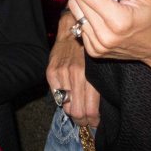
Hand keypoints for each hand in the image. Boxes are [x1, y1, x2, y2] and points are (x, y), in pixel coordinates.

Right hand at [46, 11, 100, 126]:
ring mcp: (61, 74)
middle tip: (87, 120)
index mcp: (90, 76)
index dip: (93, 121)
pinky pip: (56, 96)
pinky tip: (69, 97)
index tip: (95, 121)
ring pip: (65, 107)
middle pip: (77, 112)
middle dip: (83, 120)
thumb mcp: (100, 68)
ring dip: (73, 111)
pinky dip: (63, 100)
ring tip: (78, 110)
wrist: (73, 29)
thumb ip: (98, 88)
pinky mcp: (50, 72)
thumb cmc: (91, 49)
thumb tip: (98, 111)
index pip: (90, 110)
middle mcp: (75, 76)